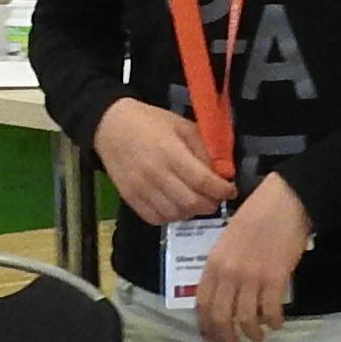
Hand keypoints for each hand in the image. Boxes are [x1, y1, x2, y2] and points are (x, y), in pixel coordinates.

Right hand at [90, 98, 233, 227]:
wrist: (110, 126)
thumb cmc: (150, 122)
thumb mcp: (182, 126)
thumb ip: (204, 149)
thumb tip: (223, 172)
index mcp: (170, 153)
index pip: (203, 181)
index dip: (222, 190)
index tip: (230, 190)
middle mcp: (155, 175)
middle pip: (191, 203)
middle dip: (210, 203)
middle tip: (215, 197)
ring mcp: (141, 189)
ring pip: (176, 214)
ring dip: (192, 211)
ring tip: (196, 200)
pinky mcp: (130, 198)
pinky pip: (156, 219)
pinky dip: (171, 216)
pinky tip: (176, 205)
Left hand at [194, 176, 311, 341]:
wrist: (284, 201)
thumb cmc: (256, 216)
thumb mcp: (228, 240)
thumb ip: (223, 267)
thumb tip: (224, 294)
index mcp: (214, 263)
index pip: (203, 303)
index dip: (206, 326)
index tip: (211, 338)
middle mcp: (229, 274)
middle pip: (222, 318)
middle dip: (227, 339)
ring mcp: (252, 277)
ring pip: (246, 319)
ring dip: (253, 334)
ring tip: (259, 337)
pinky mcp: (275, 278)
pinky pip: (271, 311)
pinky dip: (274, 322)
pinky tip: (277, 323)